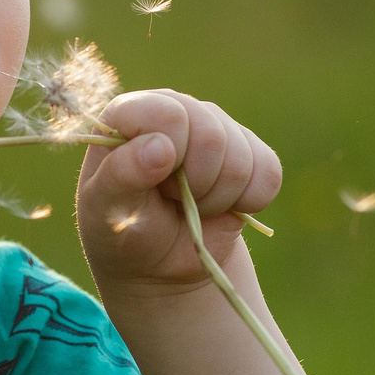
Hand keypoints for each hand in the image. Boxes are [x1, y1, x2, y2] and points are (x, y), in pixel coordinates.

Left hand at [76, 89, 280, 295]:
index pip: (171, 115)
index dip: (168, 157)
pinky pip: (269, 173)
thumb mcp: (105, 209)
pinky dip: (247, 203)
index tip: (152, 183)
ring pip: (242, 159)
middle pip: (213, 136)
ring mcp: (217, 128)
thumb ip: (120, 176)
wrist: (160, 264)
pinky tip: (220, 206)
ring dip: (217, 198)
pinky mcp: (251, 153)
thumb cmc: (123, 230)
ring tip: (191, 205)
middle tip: (172, 200)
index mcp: (132, 113)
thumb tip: (160, 147)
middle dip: (194, 185)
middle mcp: (178, 110)